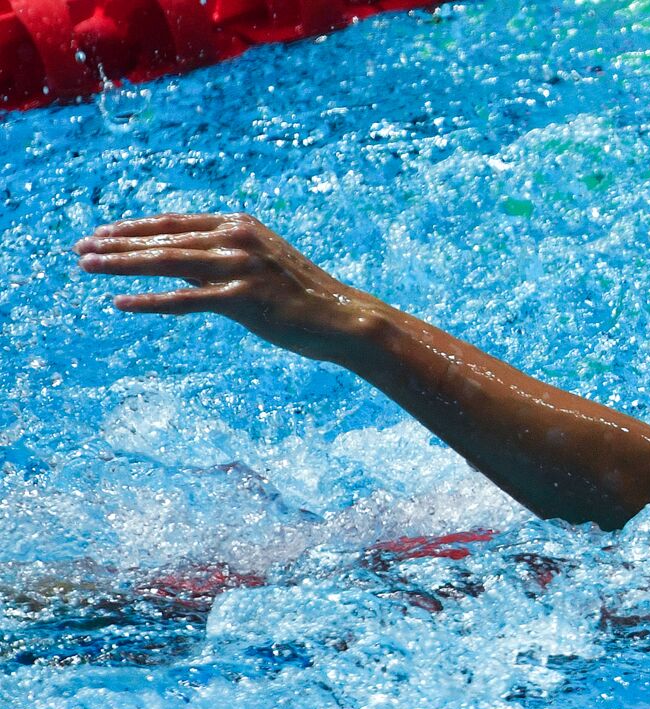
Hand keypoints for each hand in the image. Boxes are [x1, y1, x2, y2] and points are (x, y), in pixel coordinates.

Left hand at [75, 213, 383, 362]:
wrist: (342, 318)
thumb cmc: (301, 295)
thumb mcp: (259, 263)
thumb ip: (218, 258)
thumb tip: (176, 262)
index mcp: (239, 225)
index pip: (174, 223)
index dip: (133, 227)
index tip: (101, 233)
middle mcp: (237, 238)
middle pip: (163, 239)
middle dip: (116, 244)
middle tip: (79, 250)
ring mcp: (240, 267)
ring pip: (167, 262)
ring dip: (122, 265)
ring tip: (88, 267)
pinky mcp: (243, 299)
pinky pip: (185, 300)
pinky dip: (150, 301)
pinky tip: (121, 303)